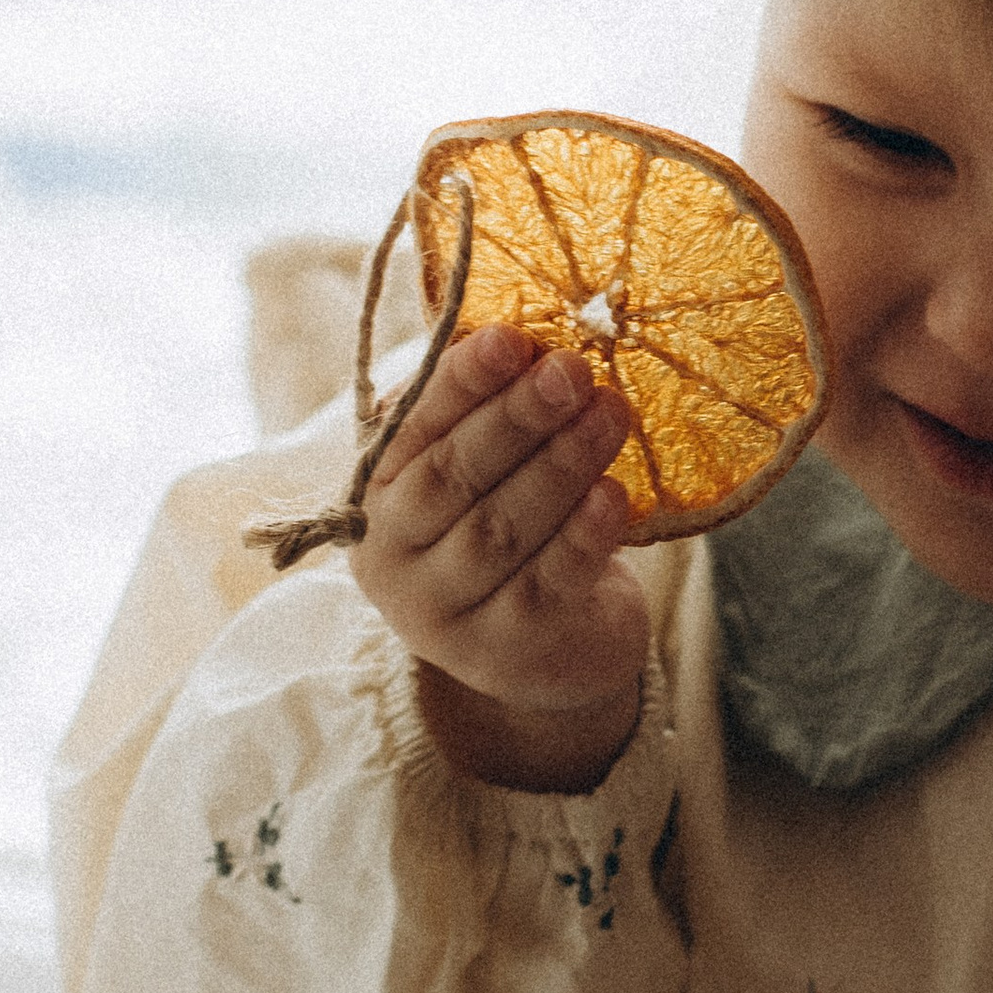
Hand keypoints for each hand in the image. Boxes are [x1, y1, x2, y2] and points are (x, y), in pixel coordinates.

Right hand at [352, 321, 650, 791]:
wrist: (547, 651)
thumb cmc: (514, 531)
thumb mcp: (486, 471)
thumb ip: (485, 413)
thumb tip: (522, 338)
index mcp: (378, 497)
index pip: (412, 429)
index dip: (461, 382)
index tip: (510, 337)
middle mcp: (394, 560)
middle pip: (452, 478)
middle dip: (516, 418)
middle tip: (572, 368)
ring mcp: (444, 616)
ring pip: (500, 531)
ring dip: (560, 465)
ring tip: (609, 413)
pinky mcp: (504, 654)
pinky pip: (545, 586)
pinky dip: (581, 537)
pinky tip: (615, 496)